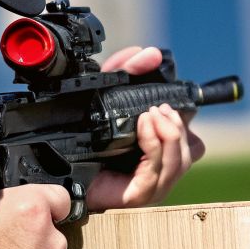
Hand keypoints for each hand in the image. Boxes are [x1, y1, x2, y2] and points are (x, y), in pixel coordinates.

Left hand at [85, 46, 206, 211]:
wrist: (57, 163)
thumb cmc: (84, 134)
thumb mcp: (107, 93)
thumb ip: (127, 70)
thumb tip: (151, 54)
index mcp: (159, 151)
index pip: (192, 139)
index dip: (186, 120)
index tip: (167, 103)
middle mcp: (160, 169)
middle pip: (192, 150)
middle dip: (179, 125)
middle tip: (158, 107)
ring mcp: (152, 185)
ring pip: (180, 161)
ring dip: (170, 134)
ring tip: (150, 115)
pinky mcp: (139, 194)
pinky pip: (157, 171)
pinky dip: (155, 145)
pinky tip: (144, 127)